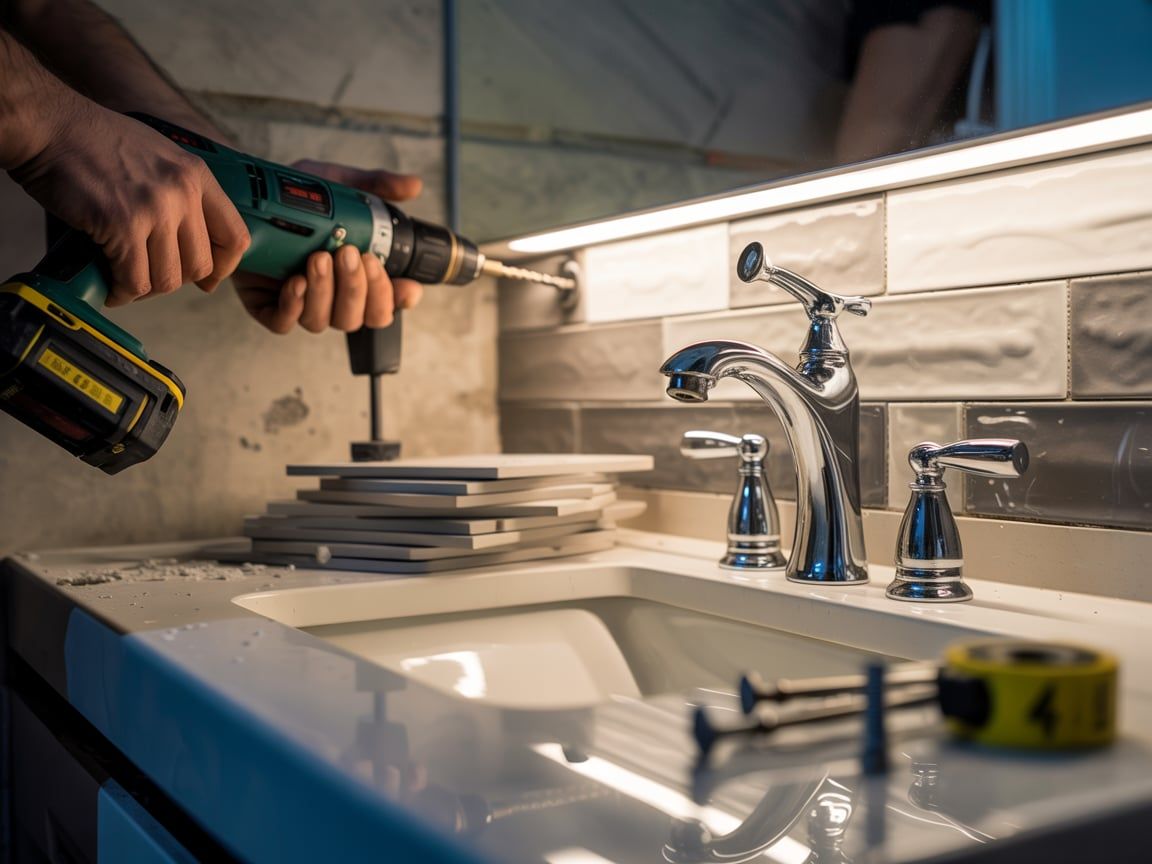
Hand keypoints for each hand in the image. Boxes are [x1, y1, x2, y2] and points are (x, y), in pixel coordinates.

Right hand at [9, 96, 250, 305]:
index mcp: (196, 175)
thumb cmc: (95, 143)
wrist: (50, 126)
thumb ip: (181, 193)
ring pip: (168, 279)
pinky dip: (123, 293)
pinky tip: (113, 288)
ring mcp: (155, 209)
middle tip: (150, 276)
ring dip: (146, 289)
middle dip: (175, 279)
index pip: (235, 236)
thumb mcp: (158, 156)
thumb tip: (192, 240)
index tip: (208, 279)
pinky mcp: (122, 225)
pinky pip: (134, 280)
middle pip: (200, 265)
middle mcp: (183, 193)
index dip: (224, 266)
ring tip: (127, 282)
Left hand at [233, 161, 425, 333]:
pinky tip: (297, 282)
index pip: (387, 303)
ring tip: (319, 258)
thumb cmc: (296, 196)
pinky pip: (284, 323)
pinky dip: (293, 306)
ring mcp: (302, 305)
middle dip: (359, 288)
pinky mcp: (269, 307)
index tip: (407, 284)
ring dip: (327, 292)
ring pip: (324, 321)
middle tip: (351, 254)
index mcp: (356, 277)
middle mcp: (333, 297)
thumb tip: (413, 185)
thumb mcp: (338, 184)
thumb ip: (376, 185)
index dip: (399, 299)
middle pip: (358, 318)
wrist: (247, 196)